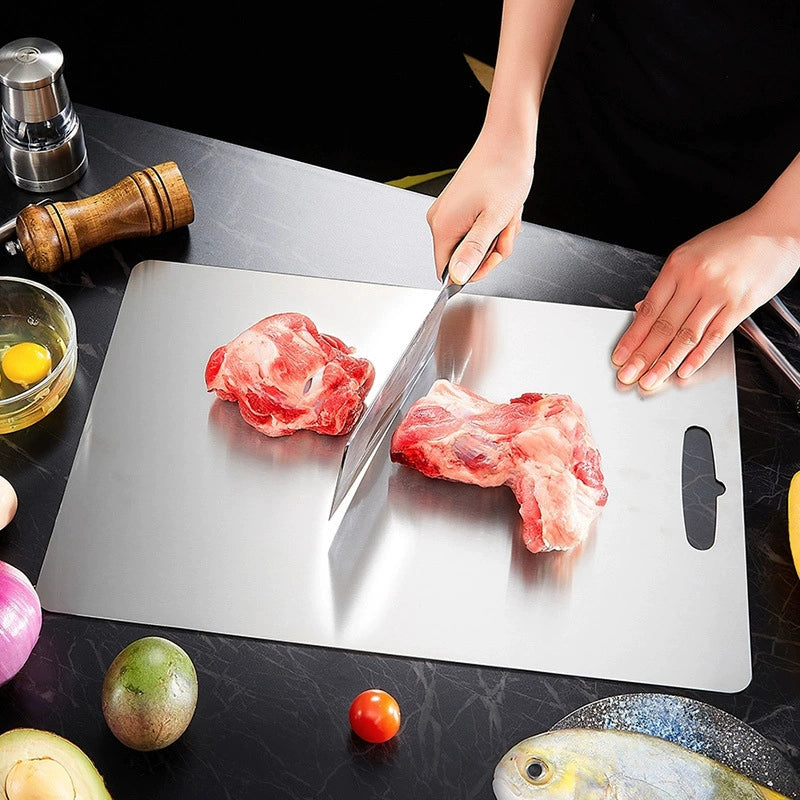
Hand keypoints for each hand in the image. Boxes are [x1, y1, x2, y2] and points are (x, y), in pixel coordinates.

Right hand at [426, 134, 532, 284]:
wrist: (508, 140)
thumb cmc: (504, 173)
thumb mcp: (494, 220)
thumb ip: (474, 251)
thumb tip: (457, 276)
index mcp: (442, 226)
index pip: (446, 272)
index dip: (472, 271)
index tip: (493, 254)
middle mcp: (439, 220)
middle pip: (463, 258)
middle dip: (490, 250)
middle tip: (505, 230)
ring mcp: (448, 212)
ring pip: (473, 244)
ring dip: (495, 236)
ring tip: (506, 215)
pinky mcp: (458, 206)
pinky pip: (475, 229)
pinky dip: (492, 224)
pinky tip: (502, 210)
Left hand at [612, 208, 799, 389]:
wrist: (777, 228)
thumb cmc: (735, 239)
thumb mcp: (691, 252)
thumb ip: (669, 283)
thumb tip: (643, 308)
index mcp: (678, 266)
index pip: (648, 310)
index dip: (631, 337)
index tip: (620, 355)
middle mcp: (695, 279)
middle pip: (662, 326)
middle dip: (642, 356)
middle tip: (628, 375)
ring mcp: (718, 293)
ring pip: (686, 335)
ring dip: (665, 362)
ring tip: (651, 380)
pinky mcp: (741, 304)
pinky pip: (715, 335)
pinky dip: (698, 356)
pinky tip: (684, 370)